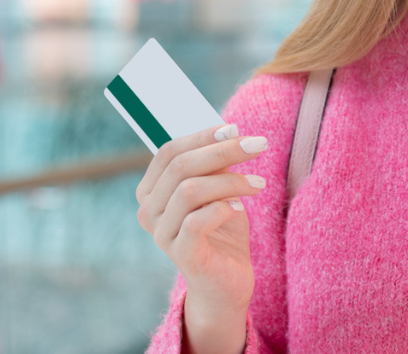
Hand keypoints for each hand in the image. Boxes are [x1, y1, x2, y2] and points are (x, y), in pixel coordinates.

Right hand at [135, 123, 268, 331]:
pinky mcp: (181, 254)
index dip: (202, 136)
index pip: (169, 152)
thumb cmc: (222, 228)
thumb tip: (228, 131)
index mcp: (151, 190)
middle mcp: (148, 211)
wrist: (227, 279)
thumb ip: (215, 163)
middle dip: (224, 151)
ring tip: (258, 185)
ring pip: (190, 190)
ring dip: (231, 181)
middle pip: (181, 167)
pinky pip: (198, 221)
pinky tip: (241, 210)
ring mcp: (161, 235)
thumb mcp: (218, 188)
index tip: (235, 129)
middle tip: (259, 145)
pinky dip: (224, 208)